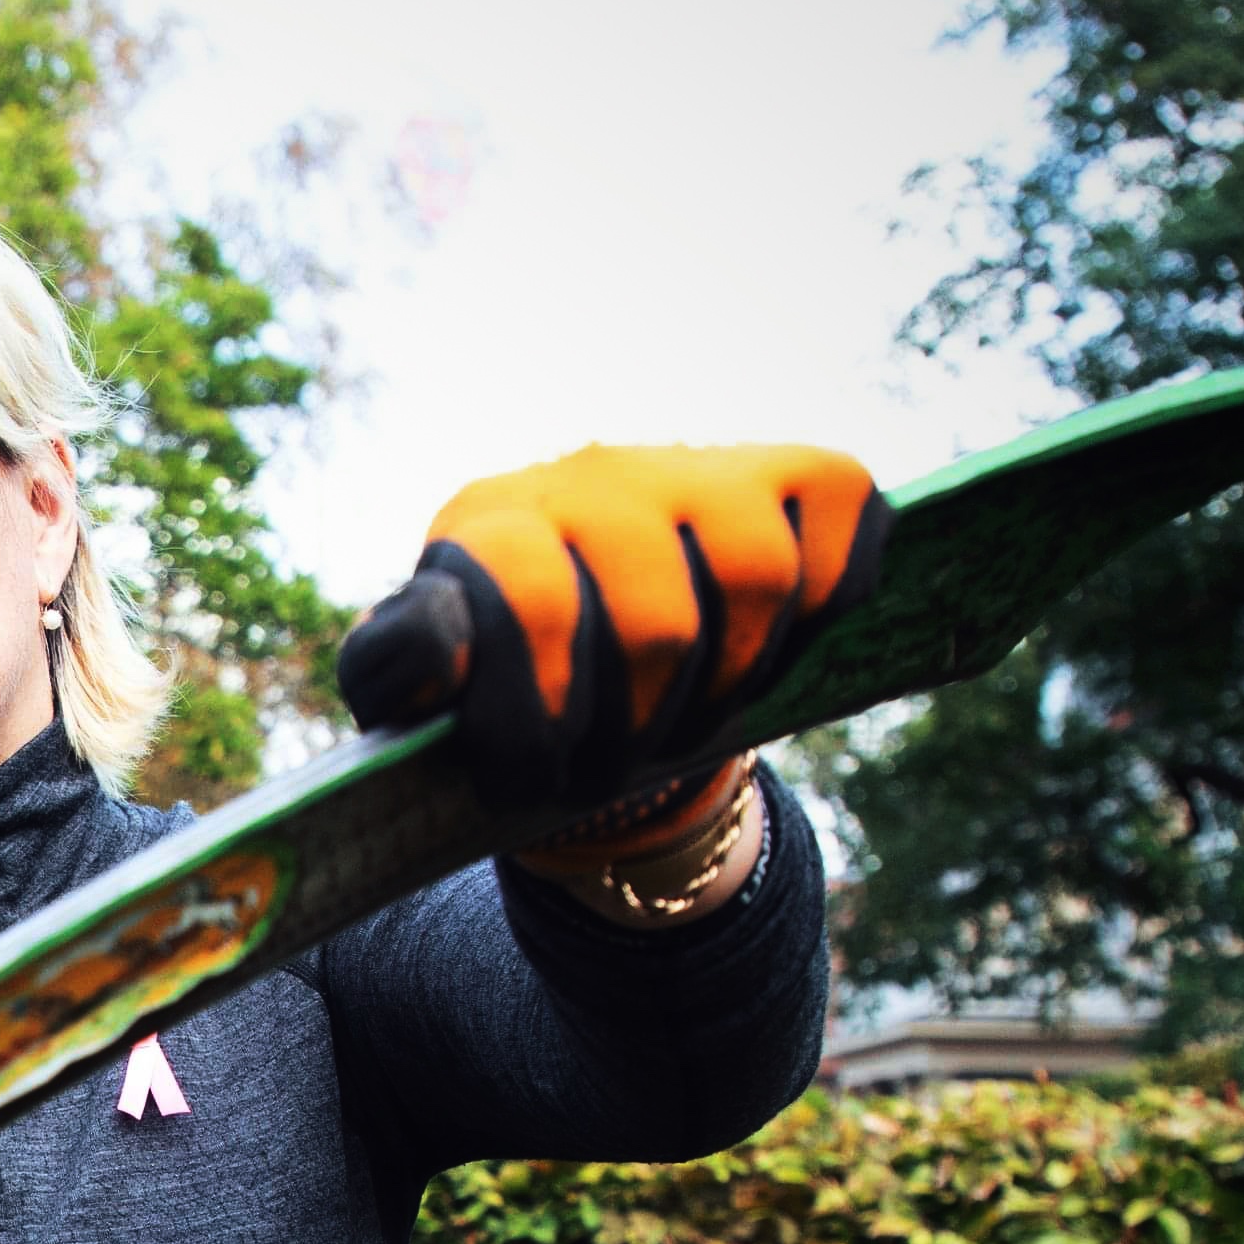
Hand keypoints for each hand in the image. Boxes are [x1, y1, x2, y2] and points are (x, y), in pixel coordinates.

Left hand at [336, 442, 885, 809]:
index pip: (528, 600)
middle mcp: (590, 477)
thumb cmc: (508, 675)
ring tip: (689, 714)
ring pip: (758, 574)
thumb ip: (405, 669)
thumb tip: (430, 664)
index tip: (532, 776)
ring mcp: (695, 467)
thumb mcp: (432, 684)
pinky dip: (828, 595)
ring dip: (732, 679)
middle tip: (610, 765)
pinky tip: (778, 640)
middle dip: (639, 726)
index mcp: (489, 527)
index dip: (539, 711)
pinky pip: (838, 517)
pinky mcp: (793, 469)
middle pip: (658, 619)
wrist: (600, 634)